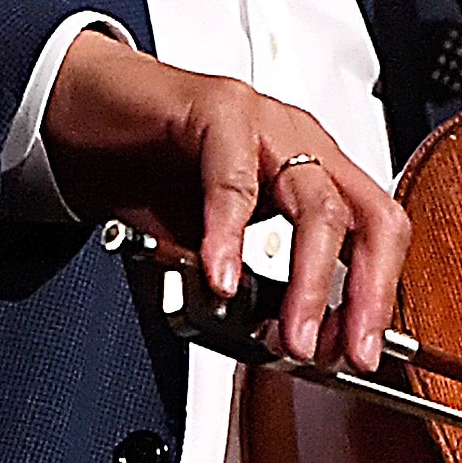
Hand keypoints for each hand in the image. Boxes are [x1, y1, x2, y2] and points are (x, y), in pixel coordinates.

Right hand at [41, 30, 406, 370]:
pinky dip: (230, 236)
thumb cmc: (150, 169)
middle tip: (342, 354)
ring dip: (310, 282)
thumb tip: (281, 340)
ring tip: (293, 335)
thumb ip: (251, 284)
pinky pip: (233, 177)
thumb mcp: (214, 243)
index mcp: (314, 172)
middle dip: (365, 296)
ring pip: (317, 204)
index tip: (360, 354)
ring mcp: (265, 122)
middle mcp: (302, 143)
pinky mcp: (215, 108)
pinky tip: (220, 277)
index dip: (378, 297)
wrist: (83, 110)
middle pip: (368, 219)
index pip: (378, 233)